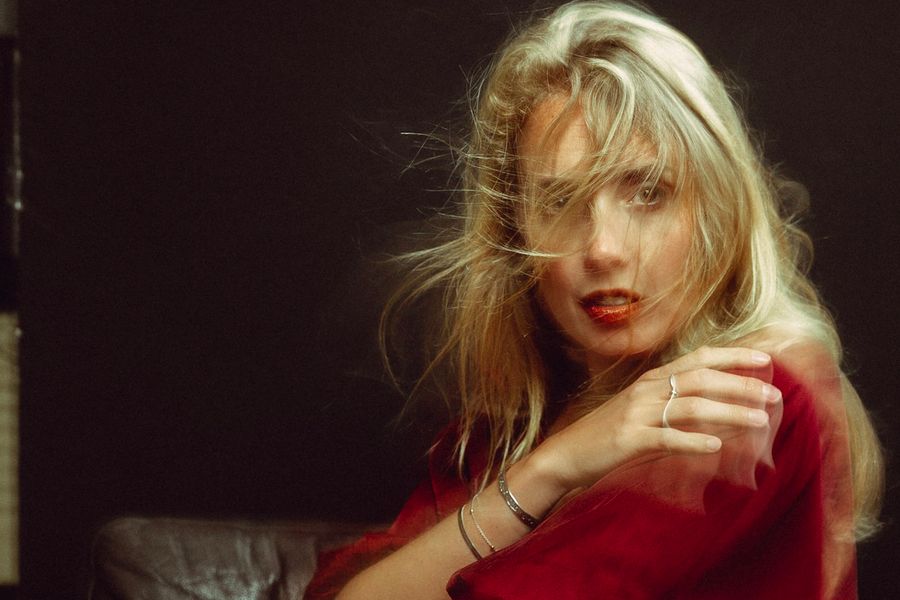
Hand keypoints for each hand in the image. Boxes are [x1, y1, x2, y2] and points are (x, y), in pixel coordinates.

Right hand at [528, 346, 782, 499]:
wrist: (565, 454)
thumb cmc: (607, 435)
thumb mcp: (642, 413)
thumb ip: (676, 407)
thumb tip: (721, 413)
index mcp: (651, 380)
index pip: (698, 358)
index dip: (733, 357)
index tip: (765, 360)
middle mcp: (646, 390)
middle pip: (700, 379)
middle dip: (740, 385)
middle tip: (774, 394)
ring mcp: (637, 414)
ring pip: (691, 406)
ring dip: (729, 412)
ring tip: (759, 421)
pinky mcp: (629, 440)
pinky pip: (666, 438)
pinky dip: (693, 441)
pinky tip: (716, 446)